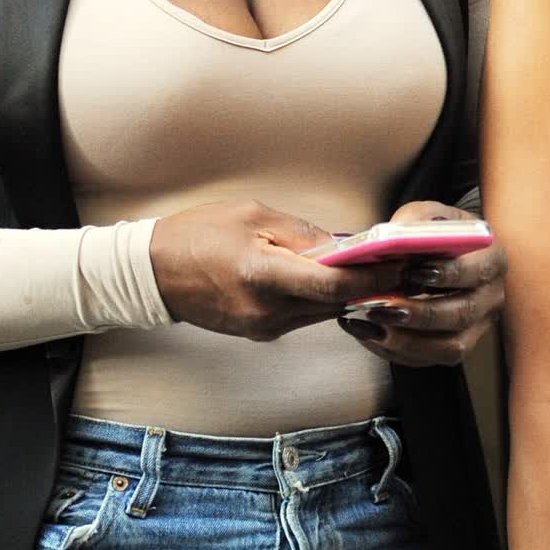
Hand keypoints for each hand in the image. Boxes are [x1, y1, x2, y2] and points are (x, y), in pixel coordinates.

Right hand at [149, 200, 397, 340]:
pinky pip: (303, 317)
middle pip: (336, 303)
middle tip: (396, 263)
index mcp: (263, 275)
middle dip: (368, 284)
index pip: (334, 285)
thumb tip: (344, 245)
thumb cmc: (196, 235)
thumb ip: (301, 232)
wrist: (151, 273)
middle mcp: (266, 311)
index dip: (373, 276)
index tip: (397, 263)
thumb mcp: (251, 215)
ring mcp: (262, 327)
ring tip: (369, 268)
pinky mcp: (259, 333)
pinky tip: (326, 280)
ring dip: (346, 293)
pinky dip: (319, 299)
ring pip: (323, 313)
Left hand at [337, 199, 506, 367]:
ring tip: (372, 327)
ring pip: (450, 347)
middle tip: (383, 307)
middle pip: (461, 314)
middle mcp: (492, 297)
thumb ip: (415, 223)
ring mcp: (478, 326)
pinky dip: (398, 352)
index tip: (413, 272)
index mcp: (492, 259)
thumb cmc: (438, 232)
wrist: (448, 253)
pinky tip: (370, 337)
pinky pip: (431, 360)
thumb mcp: (429, 215)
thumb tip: (394, 238)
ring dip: (409, 341)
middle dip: (420, 314)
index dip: (446, 274)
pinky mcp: (458, 345)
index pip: (476, 271)